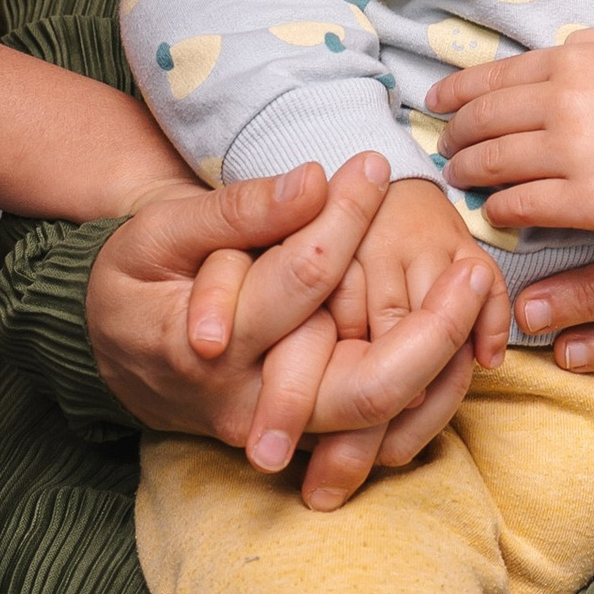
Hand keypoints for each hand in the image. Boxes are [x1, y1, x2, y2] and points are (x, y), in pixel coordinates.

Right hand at [85, 159, 497, 508]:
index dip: (345, 217)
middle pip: (362, 385)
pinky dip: (427, 382)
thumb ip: (238, 211)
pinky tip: (464, 331)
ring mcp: (280, 426)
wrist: (116, 347)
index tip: (376, 165)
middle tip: (471, 267)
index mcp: (204, 349)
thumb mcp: (162, 231)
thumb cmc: (138, 278)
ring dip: (439, 359)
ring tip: (477, 287)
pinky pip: (377, 419)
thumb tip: (314, 181)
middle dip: (429, 330)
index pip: (302, 278)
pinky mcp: (304, 429)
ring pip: (379, 413)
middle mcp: (249, 403)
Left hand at [426, 24, 593, 242]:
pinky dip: (497, 208)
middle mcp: (563, 102)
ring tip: (458, 178)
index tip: (436, 101)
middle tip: (444, 145)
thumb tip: (559, 46)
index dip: (457, 90)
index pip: (494, 75)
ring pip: (492, 163)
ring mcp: (570, 153)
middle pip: (483, 119)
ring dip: (466, 172)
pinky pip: (519, 205)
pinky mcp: (582, 202)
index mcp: (574, 60)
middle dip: (454, 134)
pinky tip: (493, 210)